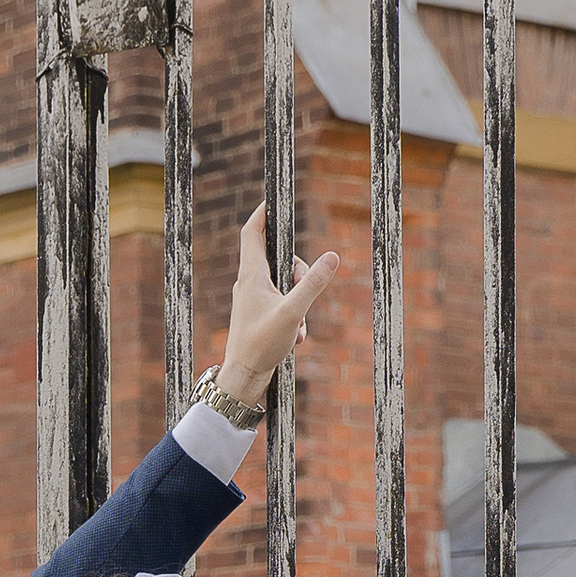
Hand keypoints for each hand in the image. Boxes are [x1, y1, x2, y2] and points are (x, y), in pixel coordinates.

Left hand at [216, 202, 338, 409]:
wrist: (243, 377)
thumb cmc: (260, 345)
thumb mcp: (293, 312)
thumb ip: (313, 284)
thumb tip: (332, 257)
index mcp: (251, 275)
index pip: (252, 232)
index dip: (263, 213)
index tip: (275, 199)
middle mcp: (249, 283)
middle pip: (276, 256)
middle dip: (297, 269)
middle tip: (305, 287)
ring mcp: (252, 299)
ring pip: (282, 282)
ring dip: (298, 299)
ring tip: (299, 326)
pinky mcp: (258, 314)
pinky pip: (281, 302)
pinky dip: (293, 314)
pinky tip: (296, 337)